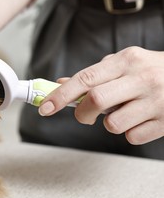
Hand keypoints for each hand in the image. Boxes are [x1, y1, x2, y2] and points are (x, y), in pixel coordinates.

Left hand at [39, 46, 163, 144]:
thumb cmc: (151, 70)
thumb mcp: (124, 64)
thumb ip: (94, 74)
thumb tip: (60, 83)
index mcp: (126, 60)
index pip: (85, 78)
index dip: (61, 95)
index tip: (44, 108)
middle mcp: (141, 78)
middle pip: (96, 100)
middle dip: (82, 113)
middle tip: (84, 115)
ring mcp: (156, 101)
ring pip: (113, 124)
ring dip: (109, 123)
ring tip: (123, 113)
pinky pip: (132, 137)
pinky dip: (129, 132)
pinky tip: (140, 120)